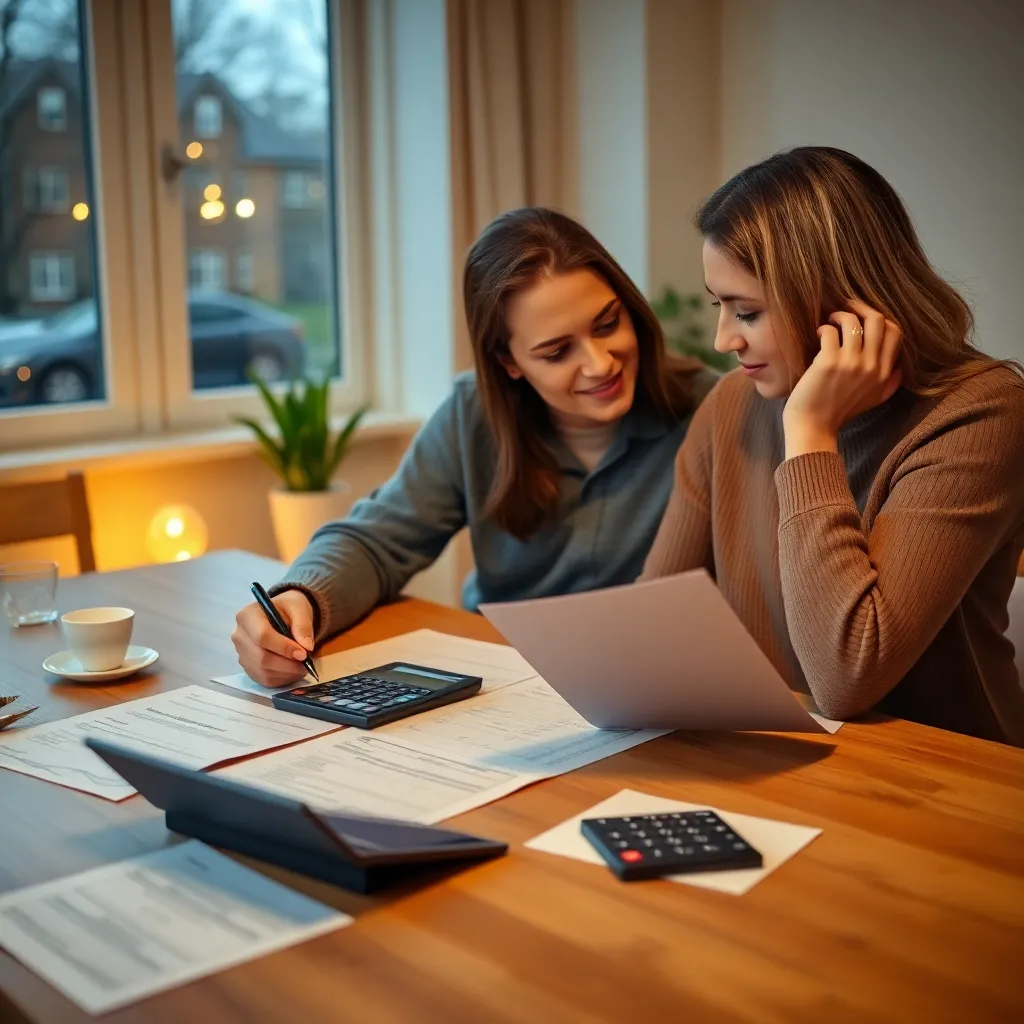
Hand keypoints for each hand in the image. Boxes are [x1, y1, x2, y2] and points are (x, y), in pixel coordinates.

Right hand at [231, 589, 315, 686]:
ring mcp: (242, 654)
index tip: (303, 653)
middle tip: (306, 663)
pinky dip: (282, 678)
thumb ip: (303, 625)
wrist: (281, 615)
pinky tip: (293, 671)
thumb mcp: (299, 609)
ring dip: (286, 673)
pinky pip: (264, 679)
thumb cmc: (288, 610)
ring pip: (263, 671)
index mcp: (247, 616)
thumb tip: (306, 647)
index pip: (262, 636)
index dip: (284, 647)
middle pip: (261, 657)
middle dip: (287, 664)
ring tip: (302, 666)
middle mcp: (239, 636)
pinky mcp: (248, 667)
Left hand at [783, 298, 902, 458]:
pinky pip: (830, 331)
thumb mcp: (873, 400)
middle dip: (861, 306)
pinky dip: (823, 328)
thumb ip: (889, 383)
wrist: (813, 428)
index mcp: (885, 374)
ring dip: (839, 315)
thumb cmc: (838, 413)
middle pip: (878, 320)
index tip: (864, 315)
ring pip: (853, 320)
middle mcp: (872, 367)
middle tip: (845, 307)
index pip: (896, 332)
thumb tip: (900, 367)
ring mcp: (851, 364)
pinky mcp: (829, 363)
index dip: (880, 318)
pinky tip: (817, 335)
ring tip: (829, 321)